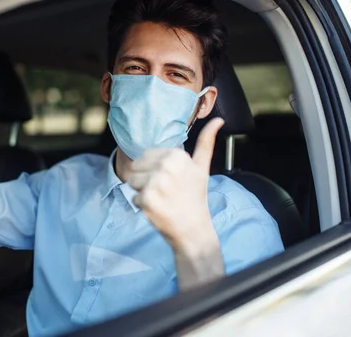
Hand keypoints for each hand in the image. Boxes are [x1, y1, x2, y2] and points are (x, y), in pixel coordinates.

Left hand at [128, 117, 224, 251]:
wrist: (194, 230)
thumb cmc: (195, 198)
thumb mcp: (202, 168)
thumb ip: (206, 142)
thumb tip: (218, 120)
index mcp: (177, 155)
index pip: (145, 156)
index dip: (154, 171)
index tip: (171, 182)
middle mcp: (166, 166)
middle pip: (136, 168)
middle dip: (147, 181)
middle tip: (166, 193)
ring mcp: (156, 183)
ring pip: (132, 182)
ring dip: (143, 194)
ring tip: (163, 200)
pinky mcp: (147, 199)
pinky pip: (133, 198)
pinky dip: (143, 207)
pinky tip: (159, 210)